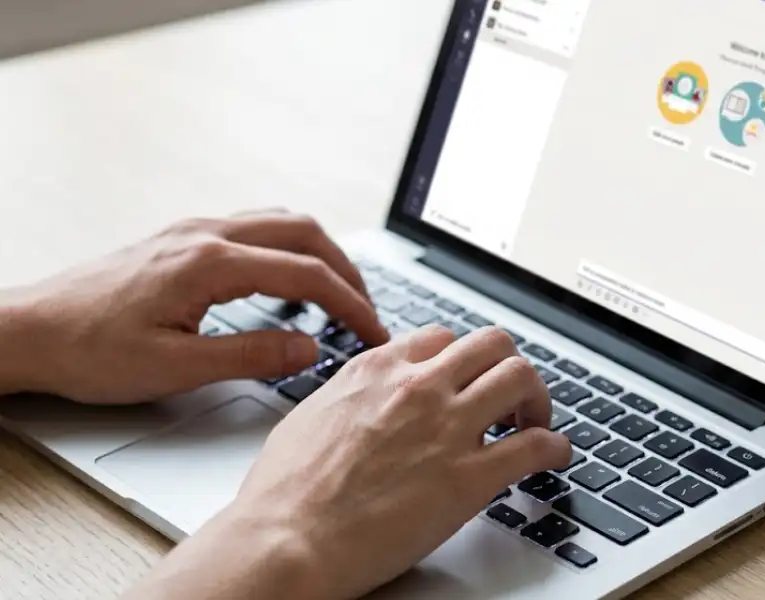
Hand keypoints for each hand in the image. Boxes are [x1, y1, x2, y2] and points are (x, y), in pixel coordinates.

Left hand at [0, 210, 387, 403]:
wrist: (29, 330)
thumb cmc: (89, 350)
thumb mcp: (177, 368)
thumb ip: (253, 354)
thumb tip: (310, 348)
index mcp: (210, 263)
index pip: (308, 274)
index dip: (351, 305)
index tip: (373, 333)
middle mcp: (207, 234)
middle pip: (306, 233)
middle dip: (347, 271)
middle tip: (365, 312)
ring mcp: (194, 231)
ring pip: (282, 222)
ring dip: (320, 254)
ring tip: (338, 295)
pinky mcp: (183, 239)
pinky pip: (256, 228)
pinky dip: (289, 250)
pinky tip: (287, 281)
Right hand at [126, 325, 570, 599]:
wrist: (287, 540)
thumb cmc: (285, 490)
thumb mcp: (311, 413)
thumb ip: (350, 393)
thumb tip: (364, 394)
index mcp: (376, 370)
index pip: (440, 338)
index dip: (461, 358)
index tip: (467, 376)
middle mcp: (417, 387)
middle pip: (491, 344)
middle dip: (507, 366)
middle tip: (510, 394)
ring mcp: (447, 427)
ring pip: (520, 379)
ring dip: (537, 399)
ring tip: (535, 421)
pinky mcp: (469, 477)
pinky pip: (535, 446)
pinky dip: (554, 447)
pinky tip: (553, 455)